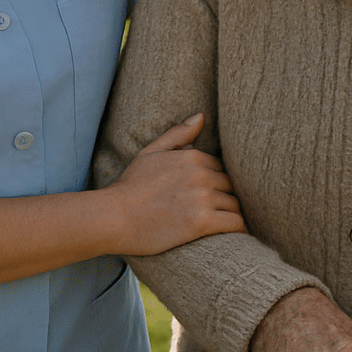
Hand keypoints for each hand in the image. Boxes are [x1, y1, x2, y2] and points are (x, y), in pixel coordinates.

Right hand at [108, 114, 244, 254]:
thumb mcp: (150, 153)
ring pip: (235, 205)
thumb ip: (177, 134)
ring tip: (227, 226)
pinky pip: (235, 223)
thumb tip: (201, 116)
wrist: (113, 217)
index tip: (212, 196)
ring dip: (232, 215)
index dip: (217, 183)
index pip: (221, 168)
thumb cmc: (130, 187)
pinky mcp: (202, 222)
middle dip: (227, 198)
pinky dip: (238, 229)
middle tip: (221, 213)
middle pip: (231, 186)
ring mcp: (202, 198)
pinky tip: (234, 235)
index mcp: (192, 157)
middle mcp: (201, 174)